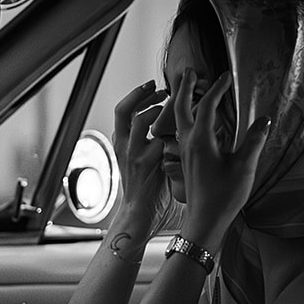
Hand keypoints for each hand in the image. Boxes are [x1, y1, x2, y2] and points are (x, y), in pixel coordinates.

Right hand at [111, 80, 167, 222]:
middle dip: (140, 94)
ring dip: (155, 108)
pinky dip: (168, 133)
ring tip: (168, 105)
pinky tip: (179, 129)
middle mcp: (123, 146)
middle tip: (158, 88)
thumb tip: (180, 125)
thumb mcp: (151, 159)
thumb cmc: (151, 189)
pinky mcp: (143, 165)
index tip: (157, 88)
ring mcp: (131, 154)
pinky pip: (154, 139)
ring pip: (137, 120)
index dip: (139, 95)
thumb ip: (160, 141)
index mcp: (124, 143)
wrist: (140, 214)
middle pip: (123, 109)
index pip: (125, 110)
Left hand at [174, 70, 269, 243]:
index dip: (217, 89)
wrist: (204, 222)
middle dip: (185, 88)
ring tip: (187, 88)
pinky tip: (193, 119)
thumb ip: (254, 141)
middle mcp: (188, 143)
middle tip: (189, 72)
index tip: (226, 76)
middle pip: (181, 107)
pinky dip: (184, 117)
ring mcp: (185, 152)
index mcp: (200, 141)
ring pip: (178, 119)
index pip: (206, 106)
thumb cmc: (223, 197)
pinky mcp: (186, 160)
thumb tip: (265, 120)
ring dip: (182, 101)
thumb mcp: (244, 167)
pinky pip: (181, 130)